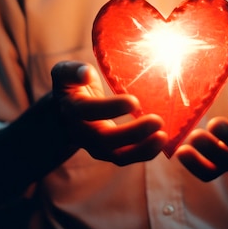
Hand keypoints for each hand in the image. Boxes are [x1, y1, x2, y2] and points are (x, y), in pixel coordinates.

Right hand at [52, 61, 167, 164]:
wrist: (66, 112)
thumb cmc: (71, 85)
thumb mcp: (64, 72)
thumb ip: (72, 71)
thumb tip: (85, 74)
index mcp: (72, 109)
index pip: (89, 112)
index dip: (111, 108)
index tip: (134, 101)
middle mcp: (82, 132)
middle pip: (105, 140)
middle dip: (132, 133)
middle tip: (157, 121)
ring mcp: (95, 146)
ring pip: (118, 156)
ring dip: (142, 149)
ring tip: (163, 136)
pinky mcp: (109, 152)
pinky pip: (127, 157)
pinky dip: (145, 152)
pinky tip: (162, 141)